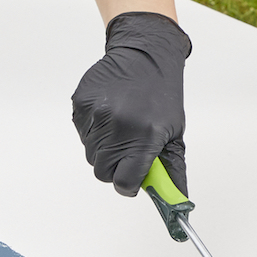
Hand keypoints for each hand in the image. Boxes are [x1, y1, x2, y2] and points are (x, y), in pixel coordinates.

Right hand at [71, 11, 191, 195]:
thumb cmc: (163, 95)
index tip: (133, 179)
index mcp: (144, 137)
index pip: (124, 182)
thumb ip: (171, 170)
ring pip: (92, 154)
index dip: (129, 184)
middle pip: (103, 172)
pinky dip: (94, 132)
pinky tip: (110, 114)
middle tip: (129, 151)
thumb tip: (176, 201)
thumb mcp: (175, 134)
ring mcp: (96, 115)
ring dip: (105, 149)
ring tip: (122, 127)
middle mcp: (118, 127)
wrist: (145, 55)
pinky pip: (83, 134)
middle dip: (116, 168)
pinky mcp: (80, 105)